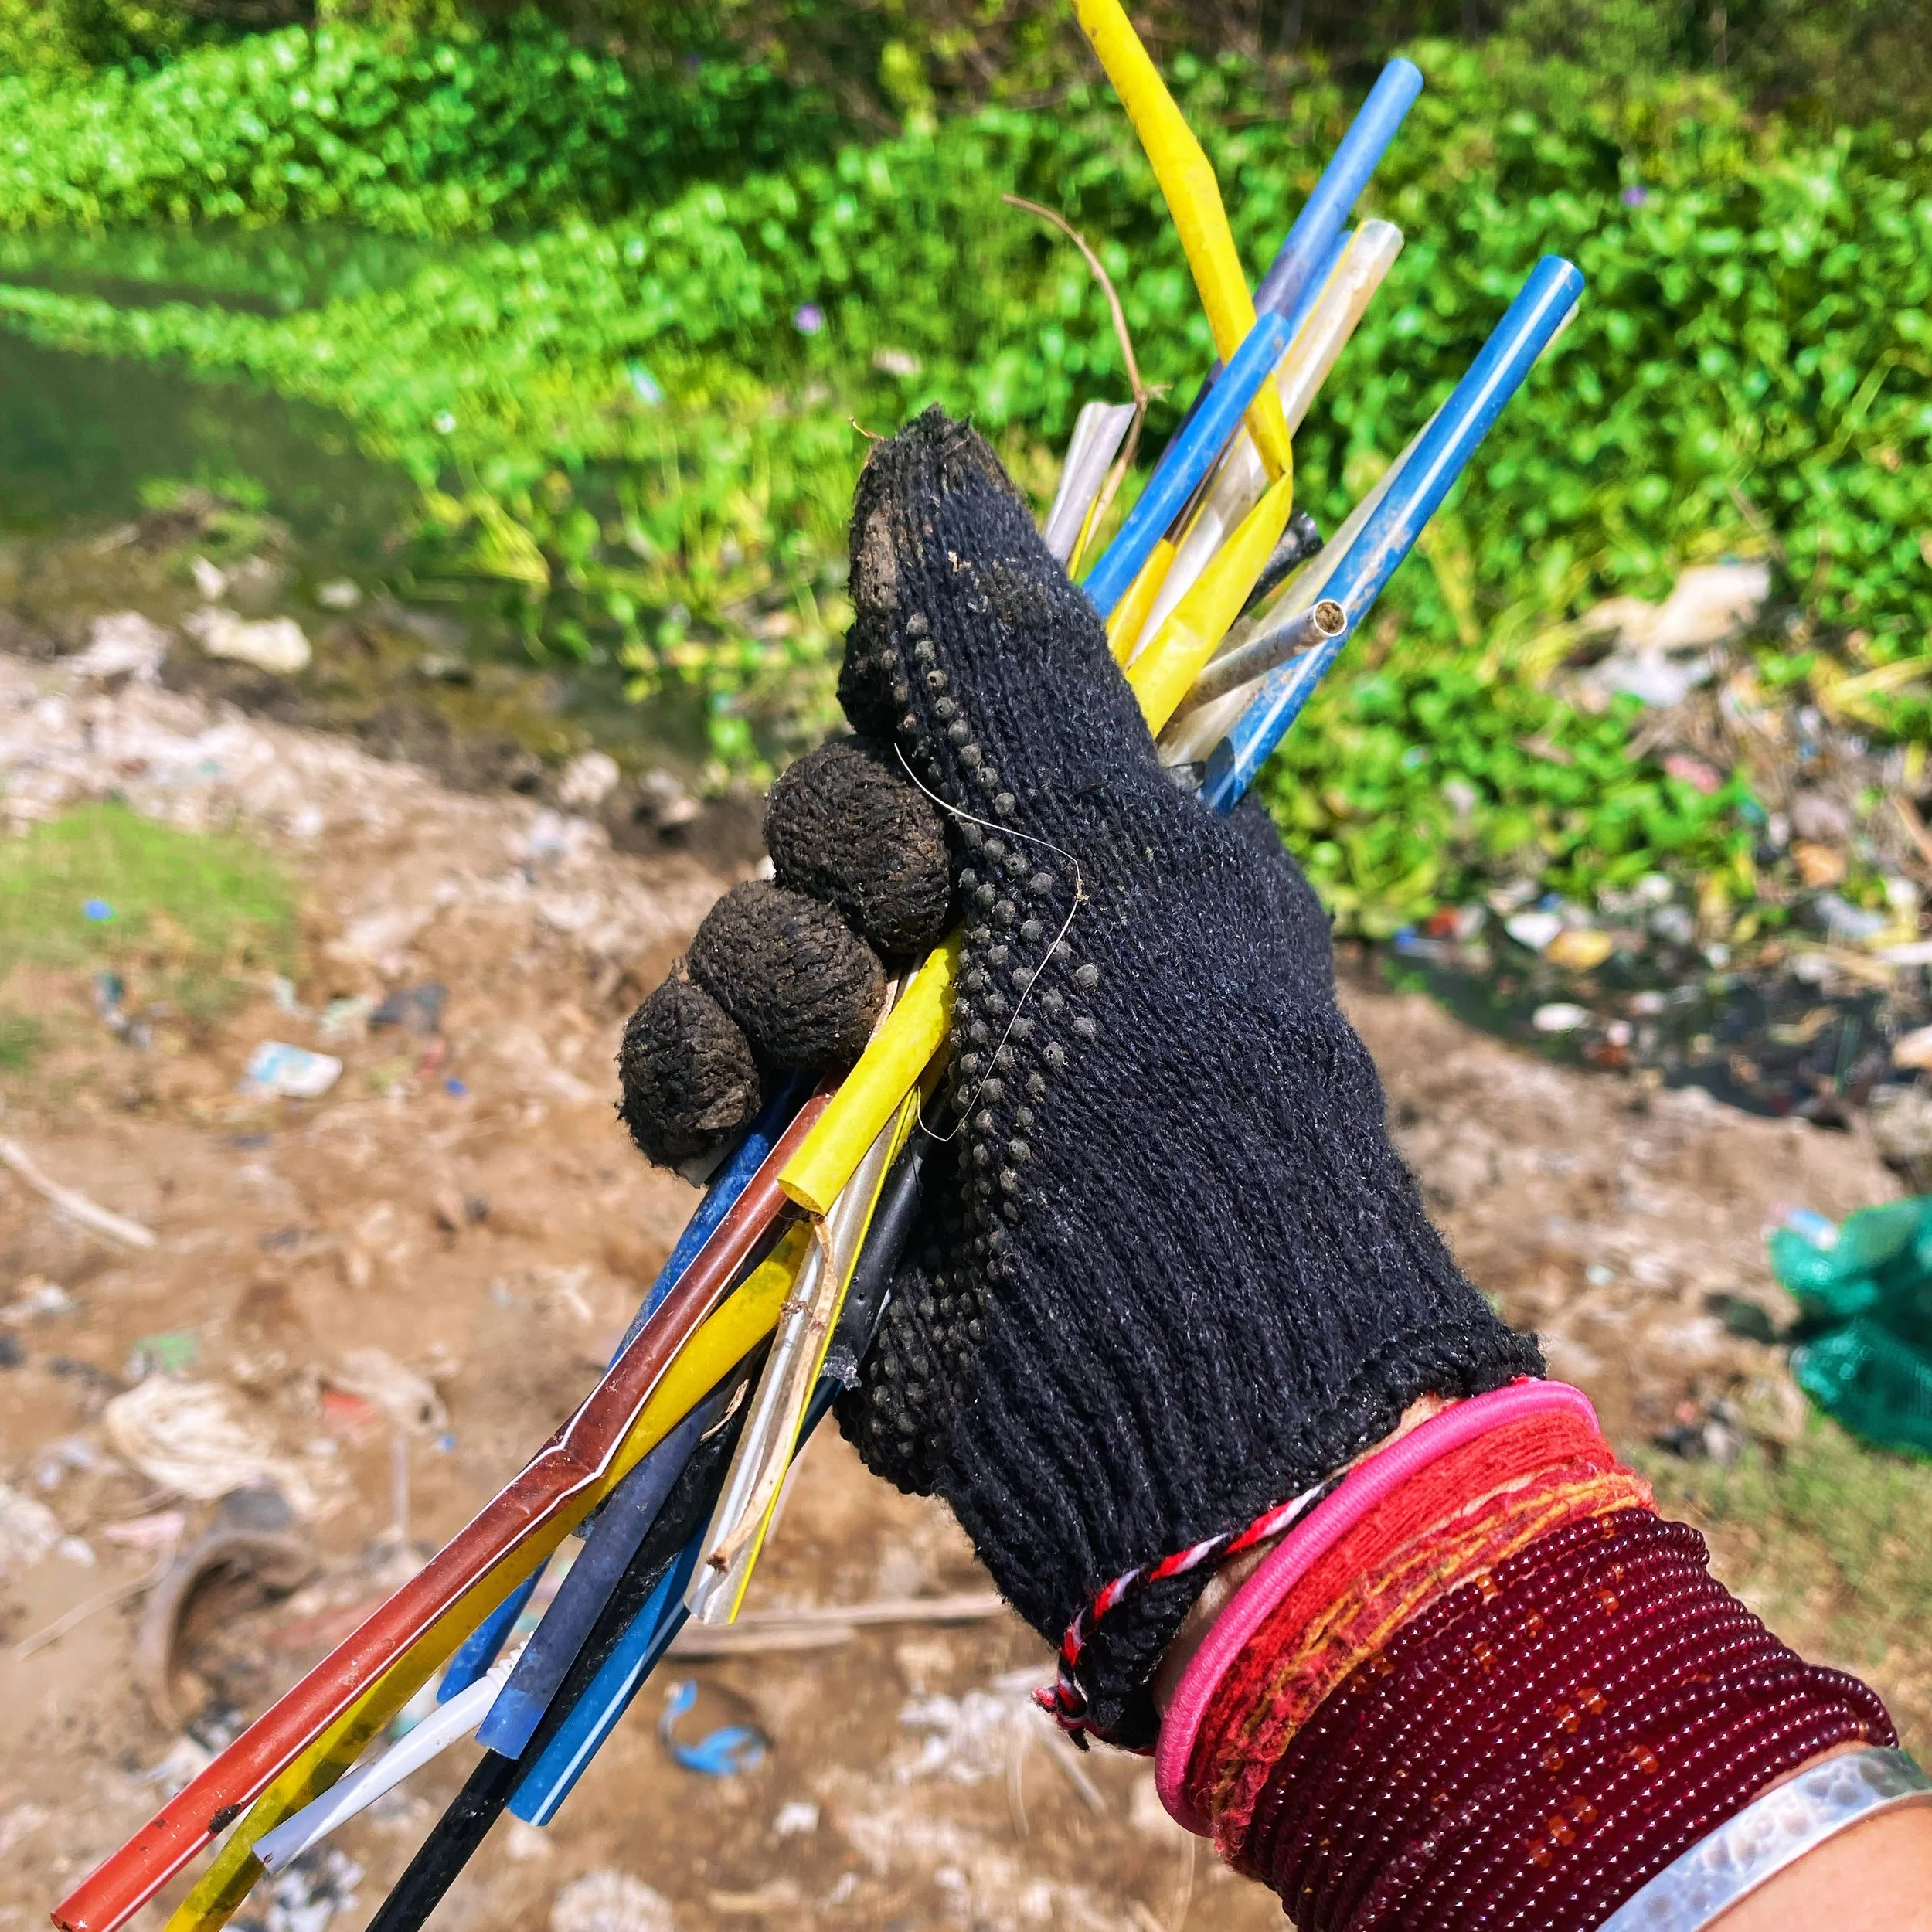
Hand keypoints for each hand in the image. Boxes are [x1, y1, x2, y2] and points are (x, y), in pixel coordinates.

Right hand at [616, 407, 1539, 1744]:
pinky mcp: (808, 1161)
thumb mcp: (1096, 834)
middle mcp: (985, 931)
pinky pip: (686, 1066)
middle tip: (920, 904)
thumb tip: (918, 444)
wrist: (1155, 1352)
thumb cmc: (1169, 1074)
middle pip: (823, 803)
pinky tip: (738, 1103)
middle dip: (843, 840)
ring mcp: (890, 1052)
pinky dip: (691, 1070)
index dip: (896, 693)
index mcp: (1083, 834)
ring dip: (773, 965)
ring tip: (850, 1036)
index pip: (935, 701)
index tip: (915, 721)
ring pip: (740, 931)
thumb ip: (991, 654)